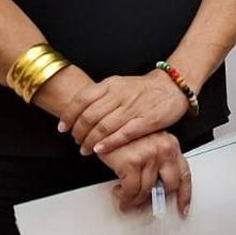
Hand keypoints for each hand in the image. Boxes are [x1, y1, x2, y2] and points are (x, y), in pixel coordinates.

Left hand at [59, 72, 190, 155]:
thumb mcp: (118, 84)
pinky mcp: (146, 121)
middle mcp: (120, 95)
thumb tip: (78, 112)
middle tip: (76, 141)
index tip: (63, 127)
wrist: (172, 86)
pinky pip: (123, 134)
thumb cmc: (143, 89)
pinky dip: (109, 143)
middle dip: (78, 132)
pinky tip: (101, 149)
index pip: (82, 98)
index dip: (69, 115)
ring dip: (90, 141)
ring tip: (86, 149)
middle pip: (90, 115)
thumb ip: (100, 96)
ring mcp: (133, 108)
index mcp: (111, 84)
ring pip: (104, 126)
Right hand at [101, 131, 192, 214]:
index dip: (184, 194)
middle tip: (146, 203)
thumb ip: (158, 161)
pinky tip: (118, 192)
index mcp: (170, 145)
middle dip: (156, 198)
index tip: (183, 207)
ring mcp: (149, 156)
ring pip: (147, 191)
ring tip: (127, 198)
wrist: (103, 126)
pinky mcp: (132, 162)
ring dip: (135, 200)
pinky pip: (131, 191)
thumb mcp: (148, 143)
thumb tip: (157, 186)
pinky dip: (124, 197)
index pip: (184, 174)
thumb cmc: (124, 134)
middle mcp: (163, 149)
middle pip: (168, 186)